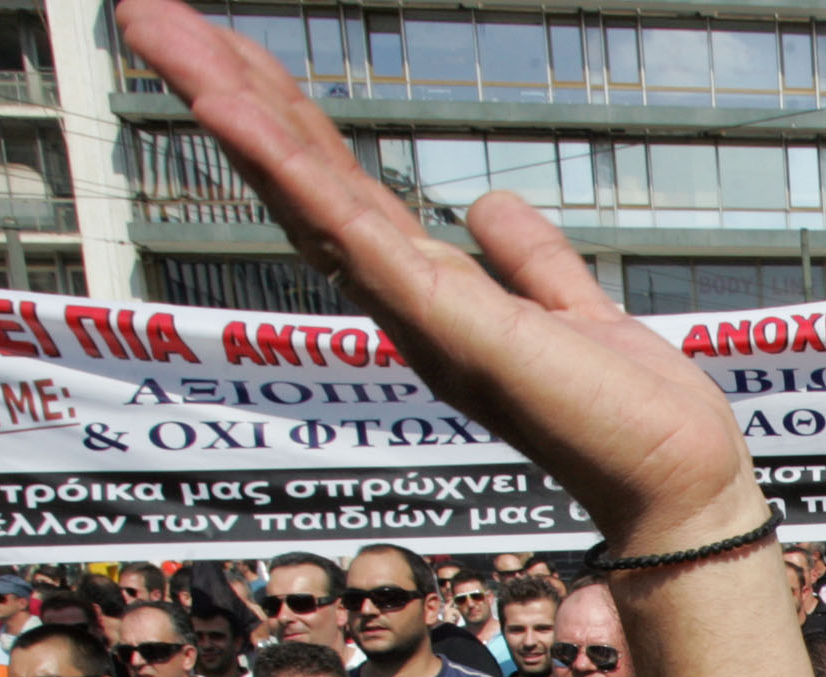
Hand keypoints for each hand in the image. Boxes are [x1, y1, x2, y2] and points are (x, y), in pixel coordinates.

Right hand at [117, 0, 761, 549]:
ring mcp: (415, 310)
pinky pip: (353, 234)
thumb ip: (527, 257)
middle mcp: (404, 300)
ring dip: (230, 108)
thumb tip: (484, 205)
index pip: (335, 184)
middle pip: (296, 177)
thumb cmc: (630, 414)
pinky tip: (234, 113)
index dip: (278, 114)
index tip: (224, 46)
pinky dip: (289, 173)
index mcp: (428, 289)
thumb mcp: (568, 306)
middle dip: (223, 89)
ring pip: (303, 193)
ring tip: (160, 32)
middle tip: (147, 13)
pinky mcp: (444, 321)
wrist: (677, 481)